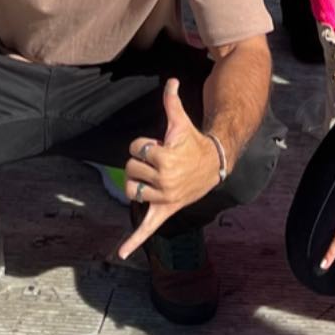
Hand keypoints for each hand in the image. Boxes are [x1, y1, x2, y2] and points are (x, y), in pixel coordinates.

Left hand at [117, 80, 219, 258]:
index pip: (136, 148)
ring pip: (131, 190)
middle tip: (159, 161)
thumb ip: (172, 102)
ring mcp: (164, 197)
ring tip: (152, 177)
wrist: (213, 165)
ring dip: (137, 183)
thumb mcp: (181, 123)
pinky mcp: (164, 212)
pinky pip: (147, 229)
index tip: (160, 145)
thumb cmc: (192, 142)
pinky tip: (122, 253)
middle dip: (141, 162)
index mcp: (166, 157)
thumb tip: (170, 80)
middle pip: (130, 169)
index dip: (145, 144)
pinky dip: (133, 241)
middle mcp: (164, 179)